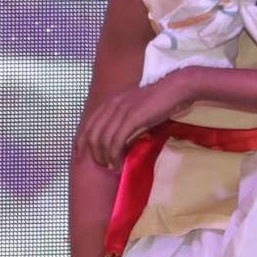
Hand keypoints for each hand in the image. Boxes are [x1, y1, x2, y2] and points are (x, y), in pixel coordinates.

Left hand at [76, 72, 197, 169]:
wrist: (175, 89)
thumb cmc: (158, 99)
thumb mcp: (134, 106)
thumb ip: (122, 118)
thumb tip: (117, 140)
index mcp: (110, 102)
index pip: (87, 125)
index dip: (81, 143)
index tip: (84, 158)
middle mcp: (111, 105)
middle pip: (91, 135)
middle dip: (93, 154)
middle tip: (102, 166)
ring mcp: (121, 111)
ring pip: (102, 140)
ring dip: (105, 158)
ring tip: (112, 167)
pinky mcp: (132, 118)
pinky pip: (116, 141)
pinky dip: (114, 156)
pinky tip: (118, 164)